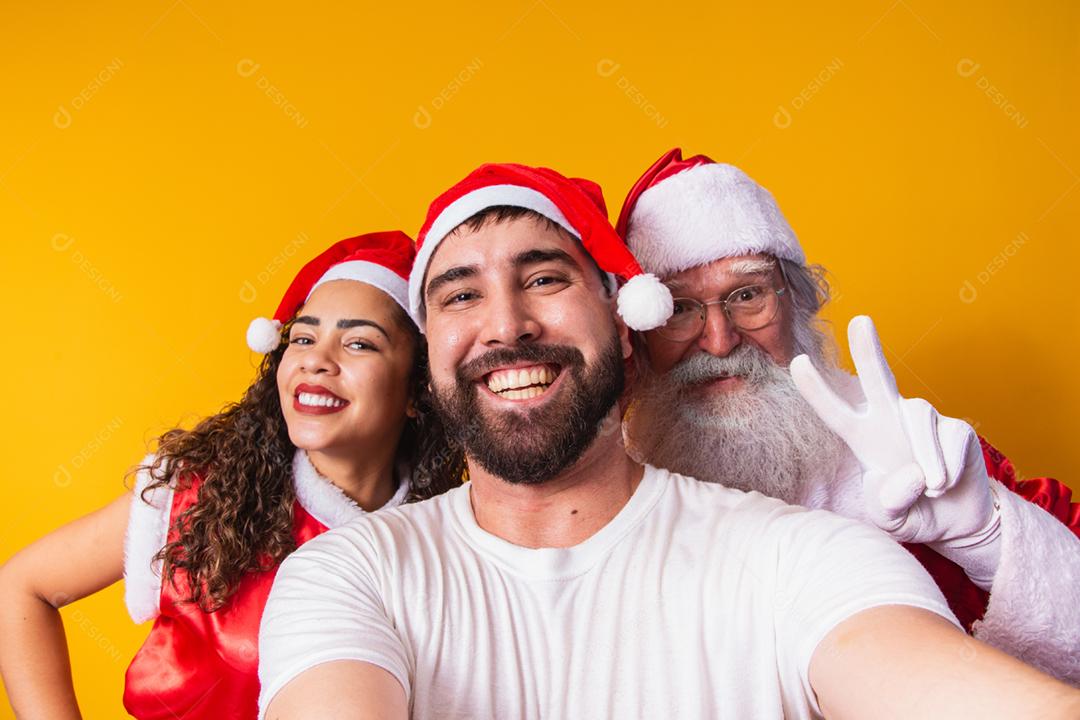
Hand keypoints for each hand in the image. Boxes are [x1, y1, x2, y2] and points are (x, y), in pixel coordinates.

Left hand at [789, 316, 994, 544]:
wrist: (958, 521)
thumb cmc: (912, 513)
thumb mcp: (890, 519)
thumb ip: (890, 504)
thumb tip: (912, 474)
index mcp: (863, 438)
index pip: (835, 412)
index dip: (817, 390)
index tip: (797, 362)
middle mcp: (890, 419)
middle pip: (878, 379)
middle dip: (869, 349)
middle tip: (861, 320)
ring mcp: (923, 421)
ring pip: (921, 418)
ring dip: (928, 458)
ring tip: (933, 488)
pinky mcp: (956, 428)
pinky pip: (951, 439)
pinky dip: (950, 467)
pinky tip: (948, 484)